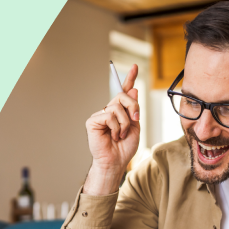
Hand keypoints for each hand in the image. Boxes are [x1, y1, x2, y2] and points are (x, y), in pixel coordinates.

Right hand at [83, 64, 140, 195]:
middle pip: (122, 95)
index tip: (135, 66)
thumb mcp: (135, 127)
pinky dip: (116, 127)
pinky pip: (109, 116)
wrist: (116, 162)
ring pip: (117, 107)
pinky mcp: (92, 121)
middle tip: (136, 119)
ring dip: (125, 123)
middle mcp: (109, 111)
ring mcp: (100, 115)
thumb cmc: (124, 148)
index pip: (124, 92)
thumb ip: (134, 109)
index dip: (129, 79)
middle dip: (133, 106)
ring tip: (121, 135)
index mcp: (120, 112)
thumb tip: (133, 89)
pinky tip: (113, 136)